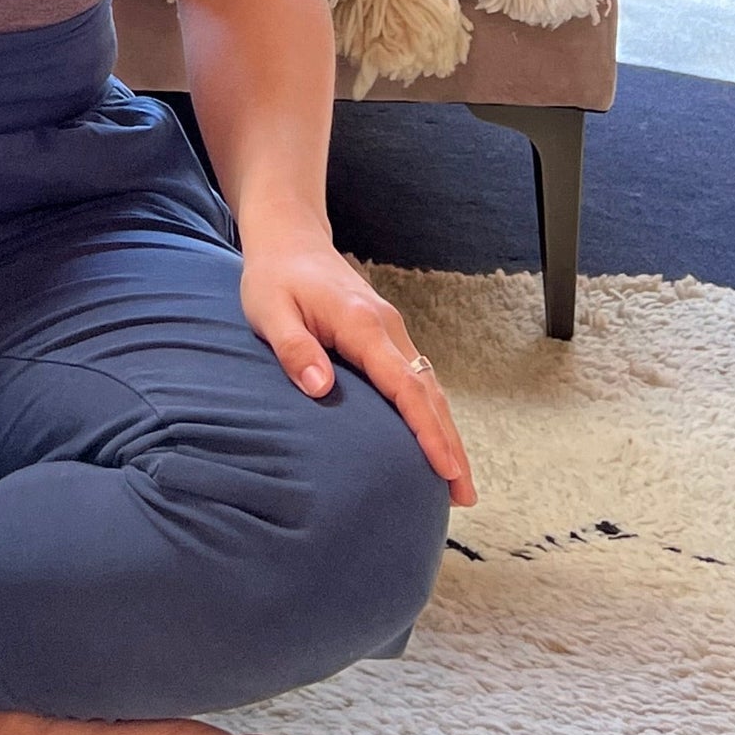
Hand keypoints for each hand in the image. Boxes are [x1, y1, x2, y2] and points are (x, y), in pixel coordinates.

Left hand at [239, 226, 476, 507]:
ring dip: (445, 431)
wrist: (290, 239)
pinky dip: (430, 412)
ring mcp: (391, 330)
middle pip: (429, 392)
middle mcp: (388, 328)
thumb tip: (321, 389)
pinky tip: (432, 440)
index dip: (426, 430)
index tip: (446, 469)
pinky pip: (416, 378)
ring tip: (458, 483)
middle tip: (465, 496)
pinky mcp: (386, 335)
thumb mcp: (270, 311)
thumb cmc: (274, 278)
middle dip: (449, 443)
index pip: (404, 385)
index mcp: (362, 324)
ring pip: (429, 386)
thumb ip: (295, 349)